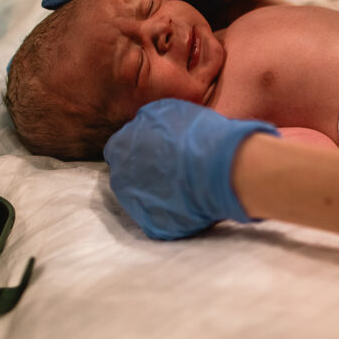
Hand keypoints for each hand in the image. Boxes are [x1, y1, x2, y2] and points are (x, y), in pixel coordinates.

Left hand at [104, 99, 278, 239]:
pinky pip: (160, 220)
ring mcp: (134, 207)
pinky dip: (173, 214)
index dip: (139, 149)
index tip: (158, 151)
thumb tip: (144, 128)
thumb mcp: (164, 111)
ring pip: (143, 200)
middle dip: (146, 174)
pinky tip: (191, 205)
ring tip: (186, 188)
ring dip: (159, 195)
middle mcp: (120, 180)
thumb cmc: (195, 135)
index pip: (118, 149)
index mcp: (119, 148)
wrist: (220, 169)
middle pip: (127, 178)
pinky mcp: (153, 227)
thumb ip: (146, 122)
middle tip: (174, 170)